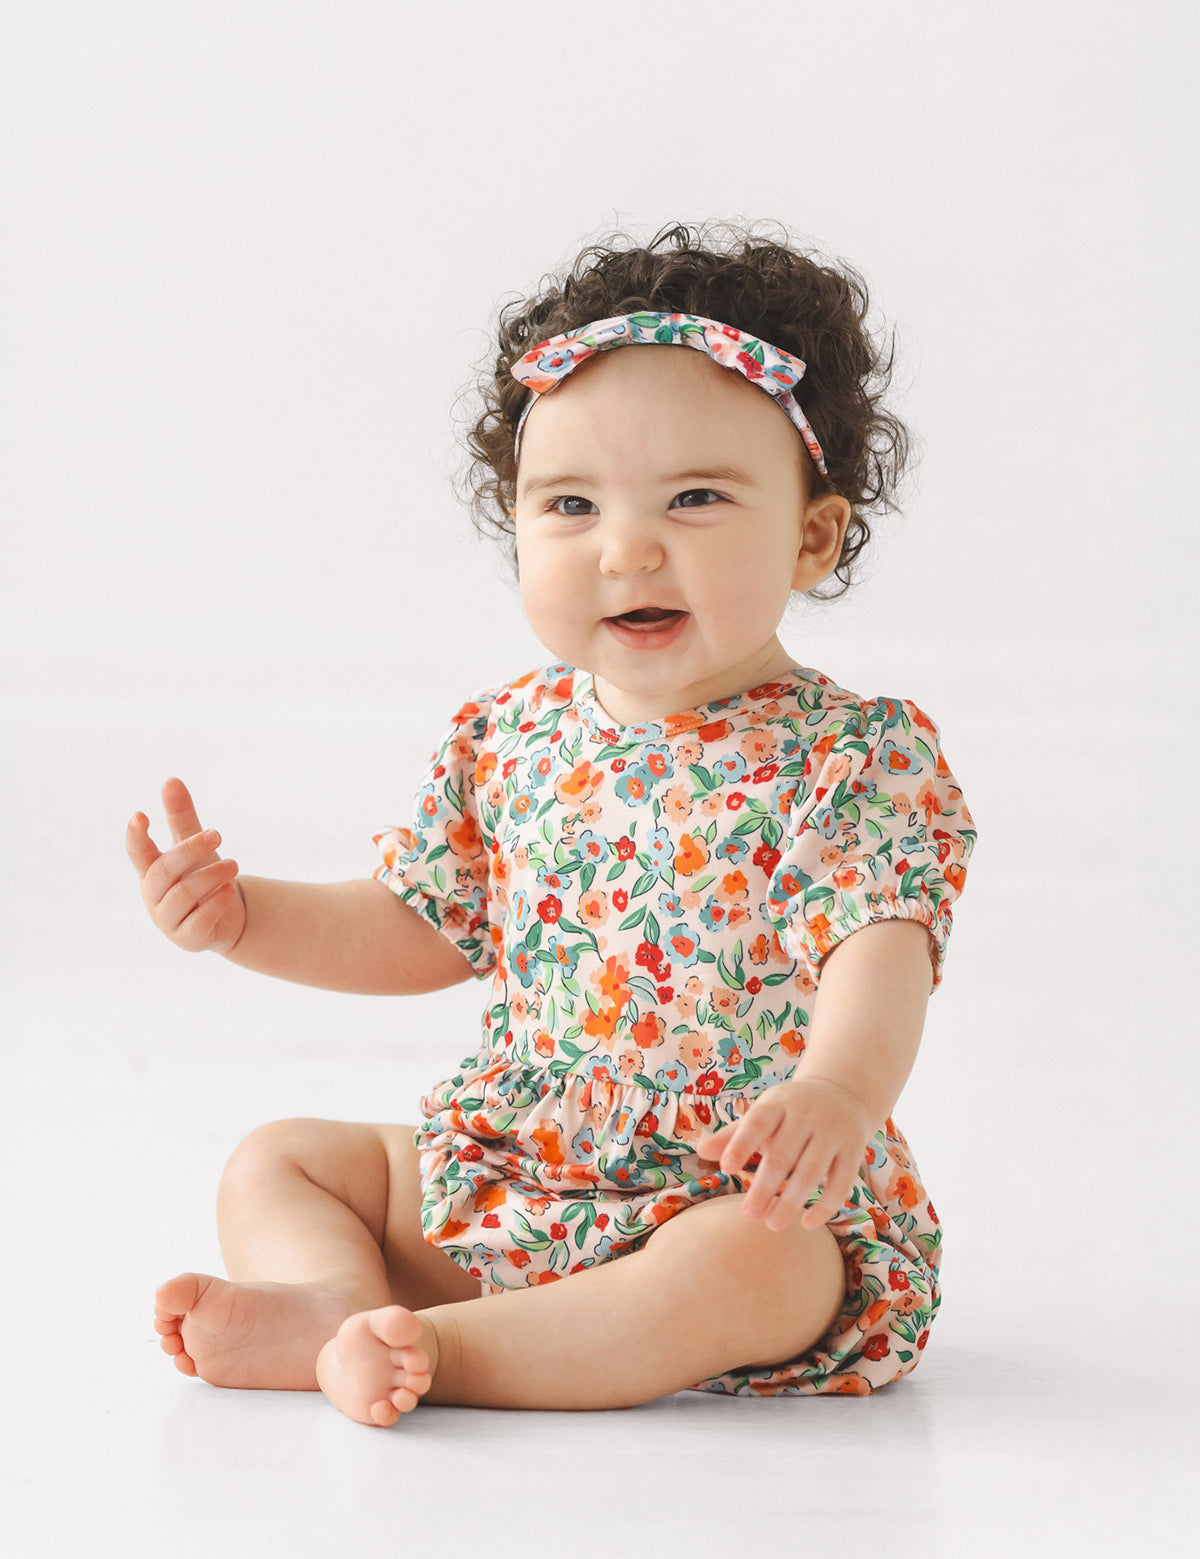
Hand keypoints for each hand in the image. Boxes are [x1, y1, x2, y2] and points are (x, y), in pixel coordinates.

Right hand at [125, 777, 245, 954]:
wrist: (227, 918)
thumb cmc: (202, 875)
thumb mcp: (193, 845)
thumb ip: (181, 816)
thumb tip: (171, 780)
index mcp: (151, 870)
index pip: (137, 852)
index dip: (135, 836)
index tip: (140, 816)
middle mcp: (154, 895)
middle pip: (164, 871)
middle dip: (190, 850)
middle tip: (217, 834)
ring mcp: (168, 919)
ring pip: (182, 895)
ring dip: (210, 876)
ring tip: (234, 864)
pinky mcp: (187, 938)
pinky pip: (198, 920)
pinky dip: (214, 904)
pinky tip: (229, 891)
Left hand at [695, 1077, 874, 1232]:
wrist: (842, 1093)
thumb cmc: (790, 1111)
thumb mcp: (763, 1114)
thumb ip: (733, 1135)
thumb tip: (700, 1151)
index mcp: (778, 1104)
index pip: (757, 1123)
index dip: (741, 1145)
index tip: (725, 1168)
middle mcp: (806, 1116)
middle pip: (783, 1153)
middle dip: (765, 1186)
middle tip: (748, 1214)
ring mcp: (832, 1133)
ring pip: (812, 1171)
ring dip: (792, 1201)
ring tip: (772, 1224)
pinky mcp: (853, 1150)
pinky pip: (841, 1182)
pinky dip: (826, 1205)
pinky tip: (808, 1223)